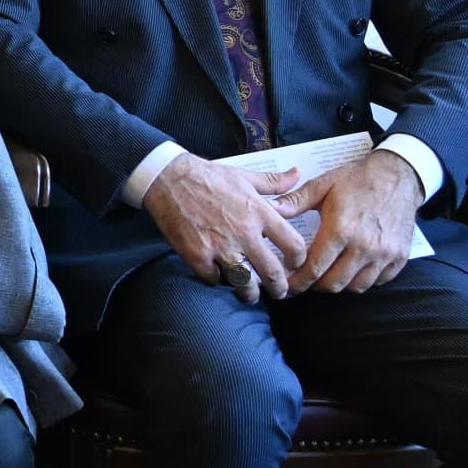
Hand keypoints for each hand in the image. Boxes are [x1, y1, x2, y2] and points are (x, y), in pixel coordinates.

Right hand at [143, 154, 314, 301]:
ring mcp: (220, 247)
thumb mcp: (245, 176)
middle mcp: (244, 233)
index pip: (294, 245)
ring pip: (245, 283)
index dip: (299, 260)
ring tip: (250, 293)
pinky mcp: (197, 255)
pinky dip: (218, 280)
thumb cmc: (208, 176)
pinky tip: (219, 275)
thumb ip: (274, 182)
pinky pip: (214, 279)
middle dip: (279, 288)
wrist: (168, 178)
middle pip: (272, 272)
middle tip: (279, 292)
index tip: (294, 264)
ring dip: (250, 293)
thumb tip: (297, 174)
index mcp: (260, 213)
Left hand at [283, 148, 424, 297]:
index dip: (297, 281)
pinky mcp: (399, 258)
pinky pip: (377, 282)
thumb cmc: (358, 179)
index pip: (314, 268)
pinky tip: (350, 272)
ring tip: (325, 277)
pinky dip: (361, 281)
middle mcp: (364, 246)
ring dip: (338, 285)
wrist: (399, 175)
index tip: (287, 285)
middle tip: (303, 283)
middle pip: (333, 284)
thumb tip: (269, 210)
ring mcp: (385, 254)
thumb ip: (295, 201)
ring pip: (356, 287)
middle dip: (314, 287)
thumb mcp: (323, 185)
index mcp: (341, 229)